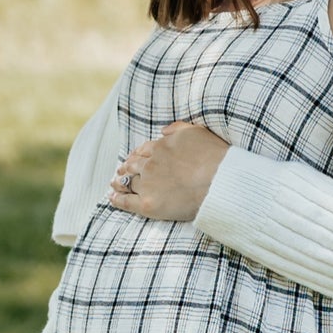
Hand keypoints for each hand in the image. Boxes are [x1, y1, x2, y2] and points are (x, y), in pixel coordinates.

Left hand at [108, 121, 228, 222]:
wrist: (220, 182)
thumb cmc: (215, 158)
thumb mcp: (198, 132)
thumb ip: (179, 129)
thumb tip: (162, 130)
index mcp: (162, 146)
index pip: (145, 150)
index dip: (138, 154)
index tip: (134, 157)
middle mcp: (152, 163)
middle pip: (134, 165)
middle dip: (126, 167)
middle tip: (121, 170)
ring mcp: (149, 183)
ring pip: (129, 182)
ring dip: (119, 182)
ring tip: (114, 184)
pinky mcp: (149, 204)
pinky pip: (127, 202)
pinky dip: (118, 200)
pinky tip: (112, 198)